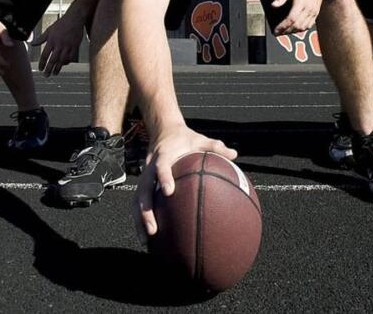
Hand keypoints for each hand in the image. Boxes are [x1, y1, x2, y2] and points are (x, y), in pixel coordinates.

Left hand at [32, 10, 84, 76]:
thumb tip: (32, 44)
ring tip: (54, 73)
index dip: (42, 63)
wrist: (75, 18)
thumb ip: (41, 38)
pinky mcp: (75, 46)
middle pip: (53, 59)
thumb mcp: (49, 30)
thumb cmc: (61, 23)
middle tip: (46, 75)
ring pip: (62, 60)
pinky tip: (63, 65)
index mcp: (52, 40)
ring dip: (57, 68)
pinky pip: (71, 57)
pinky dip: (67, 62)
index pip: (45, 54)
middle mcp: (59, 44)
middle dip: (49, 69)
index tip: (40, 69)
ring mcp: (68, 45)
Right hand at [133, 125, 237, 242]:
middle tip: (153, 229)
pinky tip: (149, 237)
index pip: (161, 166)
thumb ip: (215, 147)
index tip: (168, 191)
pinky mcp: (144, 184)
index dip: (164, 177)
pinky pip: (139, 203)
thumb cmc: (185, 139)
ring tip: (147, 241)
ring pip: (137, 200)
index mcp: (164, 155)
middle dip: (145, 211)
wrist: (164, 131)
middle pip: (143, 190)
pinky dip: (141, 220)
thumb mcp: (200, 139)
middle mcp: (150, 168)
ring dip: (139, 220)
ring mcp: (145, 177)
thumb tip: (235, 154)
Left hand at [271, 0, 330, 34]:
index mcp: (301, 3)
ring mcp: (314, 11)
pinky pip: (310, 25)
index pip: (291, 19)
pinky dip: (302, 29)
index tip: (276, 30)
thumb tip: (274, 5)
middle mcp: (309, 9)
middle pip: (297, 25)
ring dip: (294, 31)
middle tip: (279, 32)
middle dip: (287, 31)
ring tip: (286, 31)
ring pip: (304, 27)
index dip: (283, 26)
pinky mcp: (316, 12)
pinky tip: (296, 28)